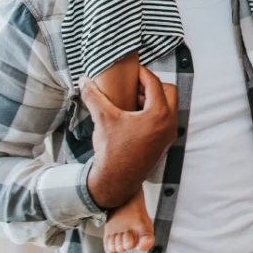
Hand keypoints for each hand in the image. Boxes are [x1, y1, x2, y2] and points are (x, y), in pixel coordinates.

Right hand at [80, 66, 179, 209]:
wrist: (115, 182)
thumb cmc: (112, 152)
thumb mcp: (103, 119)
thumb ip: (94, 96)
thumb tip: (84, 80)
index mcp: (159, 114)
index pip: (154, 83)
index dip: (142, 73)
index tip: (131, 70)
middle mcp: (169, 123)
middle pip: (169, 91)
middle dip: (153, 85)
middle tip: (134, 85)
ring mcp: (168, 135)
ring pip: (169, 106)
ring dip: (154, 99)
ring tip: (133, 99)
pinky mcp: (164, 144)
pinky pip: (165, 120)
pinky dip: (154, 113)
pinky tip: (135, 116)